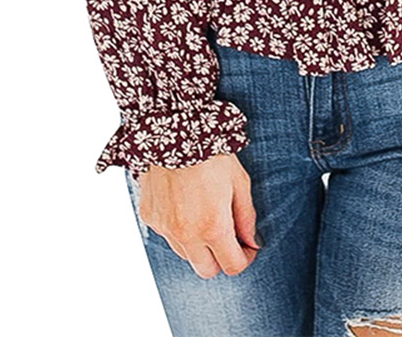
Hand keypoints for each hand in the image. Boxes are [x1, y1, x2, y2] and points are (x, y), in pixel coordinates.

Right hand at [136, 152, 260, 278]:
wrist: (175, 130)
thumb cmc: (213, 153)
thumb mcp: (239, 182)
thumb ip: (246, 217)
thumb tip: (252, 242)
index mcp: (213, 226)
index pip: (232, 265)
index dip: (245, 259)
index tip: (247, 247)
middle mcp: (186, 234)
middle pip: (206, 270)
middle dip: (220, 259)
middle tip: (228, 237)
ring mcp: (164, 227)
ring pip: (185, 255)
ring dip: (198, 245)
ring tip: (205, 215)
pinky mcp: (149, 217)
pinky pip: (167, 235)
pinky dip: (178, 228)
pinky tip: (185, 203)